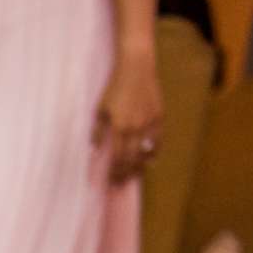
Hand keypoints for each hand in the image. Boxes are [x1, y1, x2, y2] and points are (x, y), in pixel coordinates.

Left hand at [93, 56, 162, 183]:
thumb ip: (97, 131)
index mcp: (119, 127)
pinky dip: (154, 152)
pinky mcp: (159, 116)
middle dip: (125, 174)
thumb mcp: (100, 109)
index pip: (117, 157)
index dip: (114, 172)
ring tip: (133, 177)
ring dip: (139, 166)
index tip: (110, 183)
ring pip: (146, 152)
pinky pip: (158, 139)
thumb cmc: (114, 87)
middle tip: (120, 185)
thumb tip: (94, 150)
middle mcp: (136, 128)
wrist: (137, 67)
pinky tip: (151, 161)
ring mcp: (149, 122)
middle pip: (132, 159)